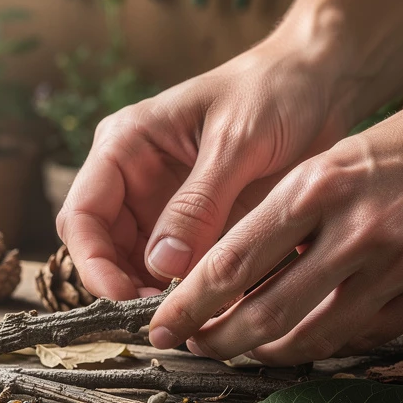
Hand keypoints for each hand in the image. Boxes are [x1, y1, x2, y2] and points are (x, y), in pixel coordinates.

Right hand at [56, 40, 343, 300]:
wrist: (318, 82)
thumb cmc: (273, 92)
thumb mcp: (237, 143)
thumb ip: (199, 203)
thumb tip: (162, 265)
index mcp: (125, 144)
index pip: (83, 214)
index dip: (93, 263)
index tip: (125, 299)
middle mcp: (134, 178)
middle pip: (103, 249)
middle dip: (124, 288)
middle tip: (164, 319)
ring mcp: (163, 205)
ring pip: (137, 267)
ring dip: (155, 297)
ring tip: (192, 319)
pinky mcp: (197, 225)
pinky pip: (179, 269)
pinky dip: (189, 291)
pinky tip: (215, 305)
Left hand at [146, 86, 402, 363]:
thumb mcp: (332, 157)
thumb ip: (283, 212)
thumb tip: (227, 274)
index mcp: (318, 184)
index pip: (232, 263)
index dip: (188, 305)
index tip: (162, 326)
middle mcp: (355, 229)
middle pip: (264, 313)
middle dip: (217, 341)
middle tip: (194, 348)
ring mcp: (398, 267)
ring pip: (311, 338)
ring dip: (266, 352)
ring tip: (243, 347)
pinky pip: (360, 338)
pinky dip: (321, 344)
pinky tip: (301, 339)